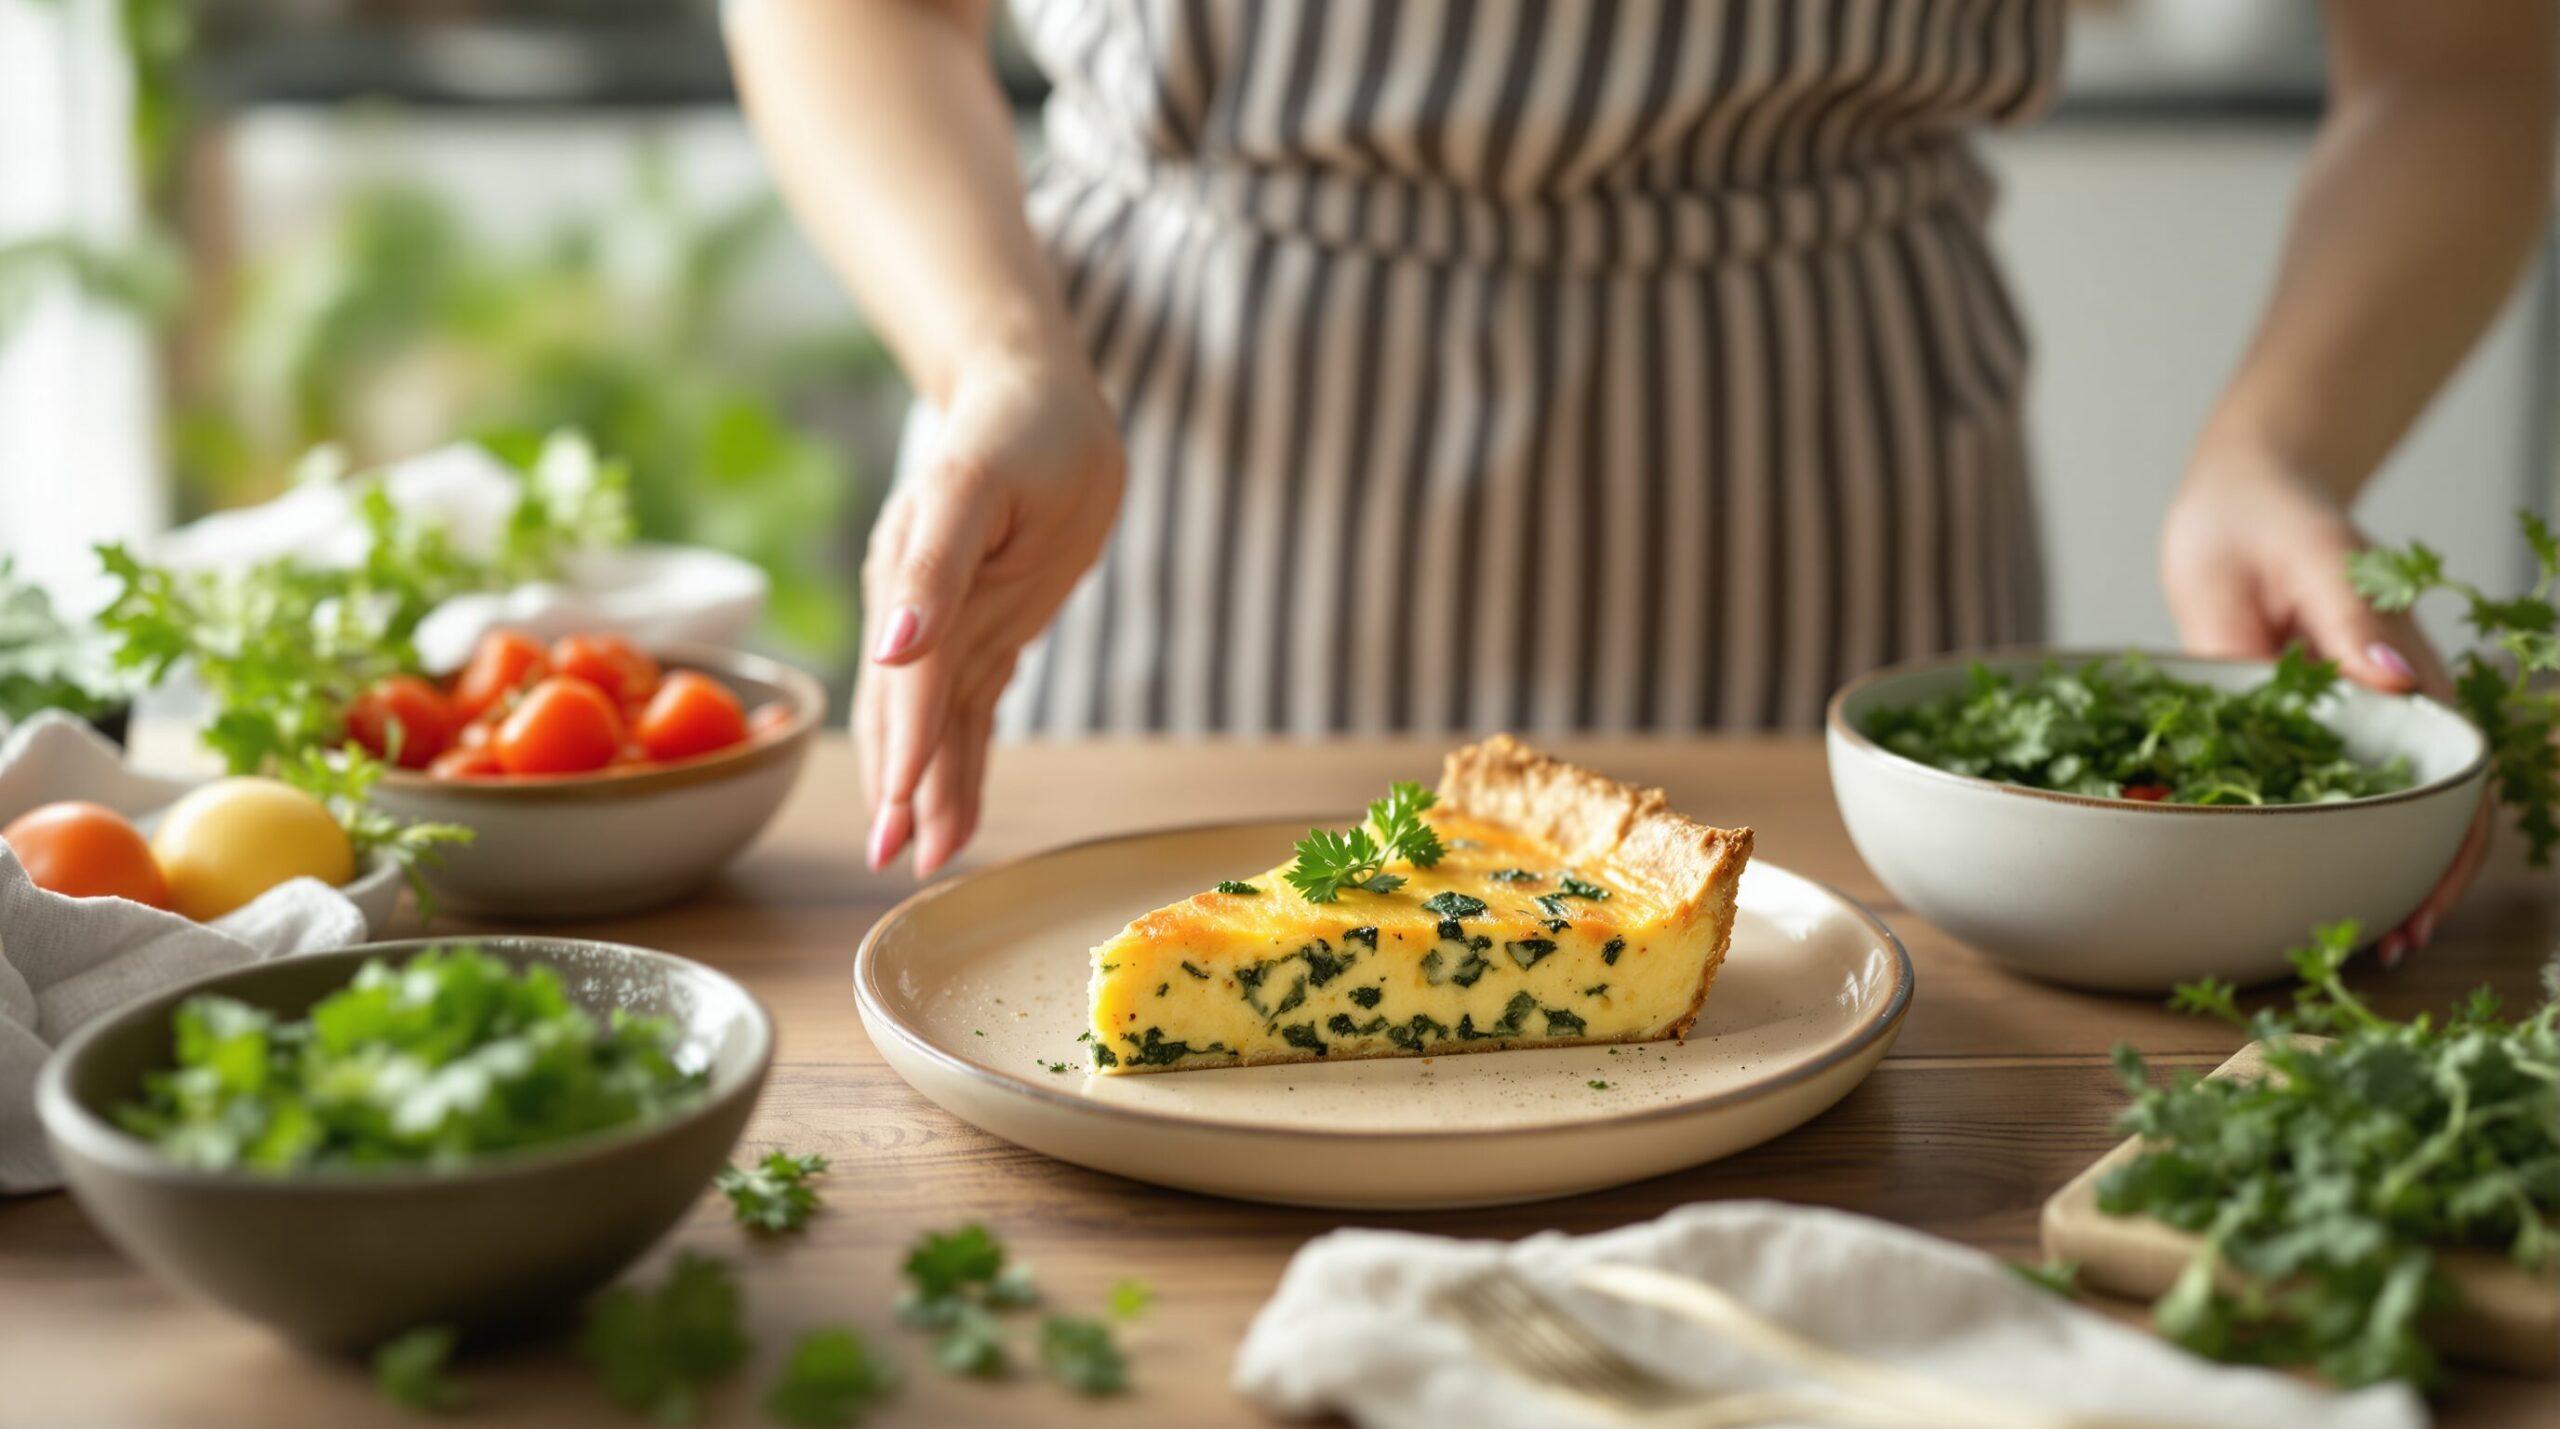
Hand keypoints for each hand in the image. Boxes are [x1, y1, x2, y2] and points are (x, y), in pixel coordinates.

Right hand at [858, 350, 1122, 876]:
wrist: (1033, 393)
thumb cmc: (1014, 429)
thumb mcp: (974, 484)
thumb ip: (933, 563)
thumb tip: (893, 643)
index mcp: (911, 582)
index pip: (910, 686)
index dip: (906, 755)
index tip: (894, 819)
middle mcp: (921, 613)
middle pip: (911, 719)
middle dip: (902, 791)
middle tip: (894, 862)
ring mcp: (951, 625)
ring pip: (938, 726)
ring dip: (930, 789)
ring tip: (924, 857)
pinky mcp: (983, 629)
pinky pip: (968, 711)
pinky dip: (962, 763)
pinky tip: (956, 813)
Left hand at [2160, 453, 2485, 965]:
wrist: (2240, 496)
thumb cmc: (2270, 518)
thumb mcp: (2311, 553)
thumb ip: (2350, 613)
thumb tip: (2394, 676)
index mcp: (2405, 667)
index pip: (2453, 772)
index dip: (2450, 843)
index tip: (2422, 902)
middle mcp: (2391, 700)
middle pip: (2435, 807)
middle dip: (2422, 883)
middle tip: (2388, 950)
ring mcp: (2352, 715)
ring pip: (2386, 807)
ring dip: (2380, 873)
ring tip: (2358, 945)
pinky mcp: (2309, 720)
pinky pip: (2325, 788)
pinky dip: (2327, 837)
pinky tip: (2308, 883)